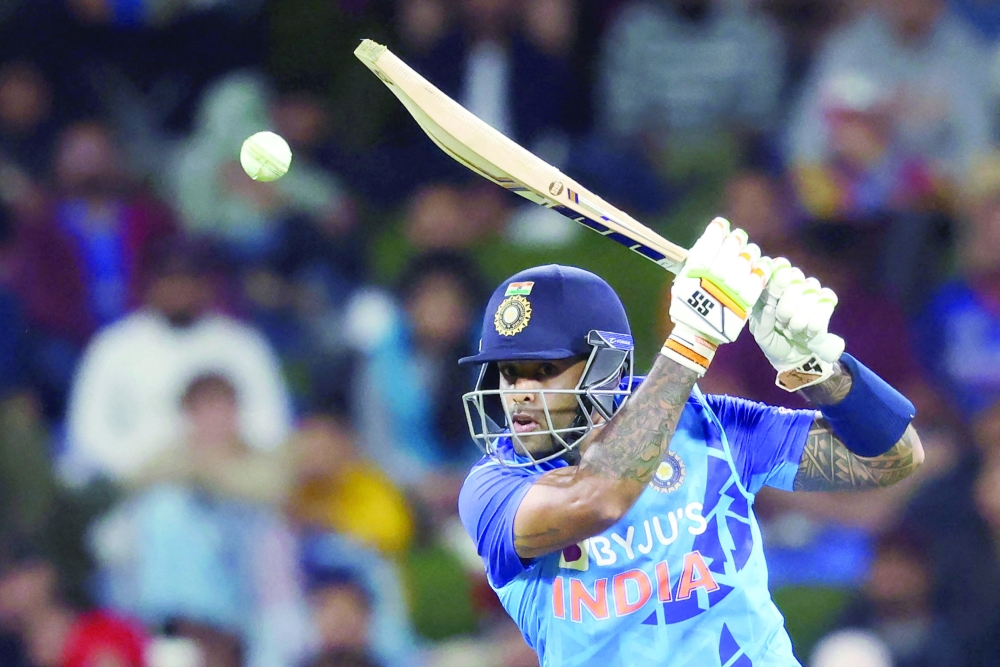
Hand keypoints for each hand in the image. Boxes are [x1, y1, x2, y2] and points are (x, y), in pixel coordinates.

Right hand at [664, 218, 772, 374]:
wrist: (698, 332)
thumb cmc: (690, 300)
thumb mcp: (685, 278)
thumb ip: (697, 257)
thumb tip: (715, 231)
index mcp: (692, 277)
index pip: (705, 249)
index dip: (715, 234)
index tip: (721, 224)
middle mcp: (709, 285)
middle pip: (727, 256)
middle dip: (734, 243)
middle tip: (738, 237)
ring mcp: (727, 296)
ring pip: (743, 268)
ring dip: (749, 255)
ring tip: (750, 251)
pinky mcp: (742, 307)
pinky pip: (754, 285)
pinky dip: (760, 273)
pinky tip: (763, 265)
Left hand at [748, 259, 845, 390]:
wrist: (795, 357)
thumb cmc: (773, 341)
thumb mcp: (762, 336)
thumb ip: (761, 323)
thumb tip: (769, 308)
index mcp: (771, 286)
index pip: (776, 268)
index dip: (777, 279)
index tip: (774, 297)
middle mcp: (792, 282)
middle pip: (795, 278)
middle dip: (787, 305)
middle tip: (783, 321)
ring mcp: (810, 290)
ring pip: (810, 292)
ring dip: (800, 317)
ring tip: (793, 329)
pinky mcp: (826, 301)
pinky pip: (825, 304)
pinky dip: (815, 322)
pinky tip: (808, 332)